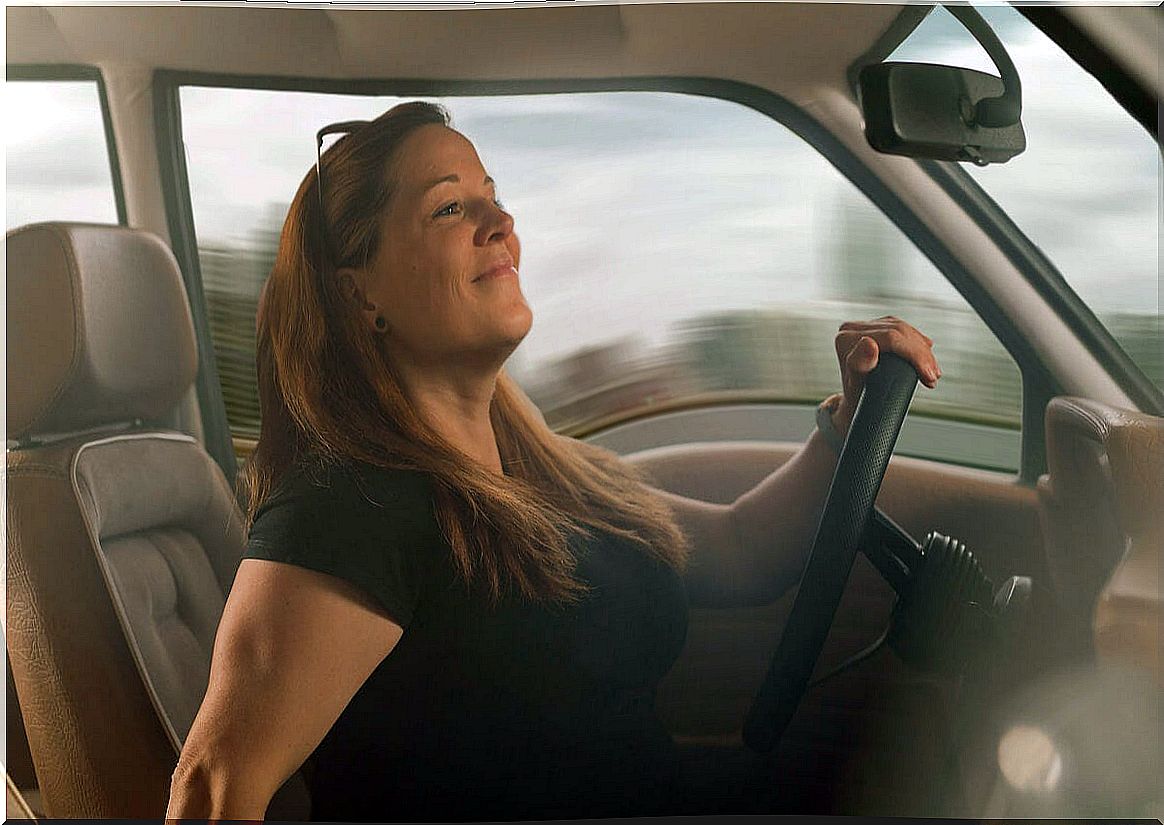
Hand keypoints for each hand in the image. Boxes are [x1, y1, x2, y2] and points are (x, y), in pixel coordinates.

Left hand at [832, 316, 940, 434]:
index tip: (929, 375)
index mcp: (846, 339)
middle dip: (922, 354)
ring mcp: (864, 327)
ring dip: (923, 350)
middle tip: (934, 377)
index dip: (914, 354)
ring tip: (933, 372)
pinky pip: (903, 330)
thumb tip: (869, 343)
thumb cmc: (855, 399)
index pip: (890, 338)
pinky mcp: (876, 328)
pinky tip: (927, 350)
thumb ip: (859, 364)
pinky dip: (917, 343)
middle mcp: (852, 329)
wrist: (855, 403)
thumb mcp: (857, 386)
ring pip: (903, 329)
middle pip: (898, 331)